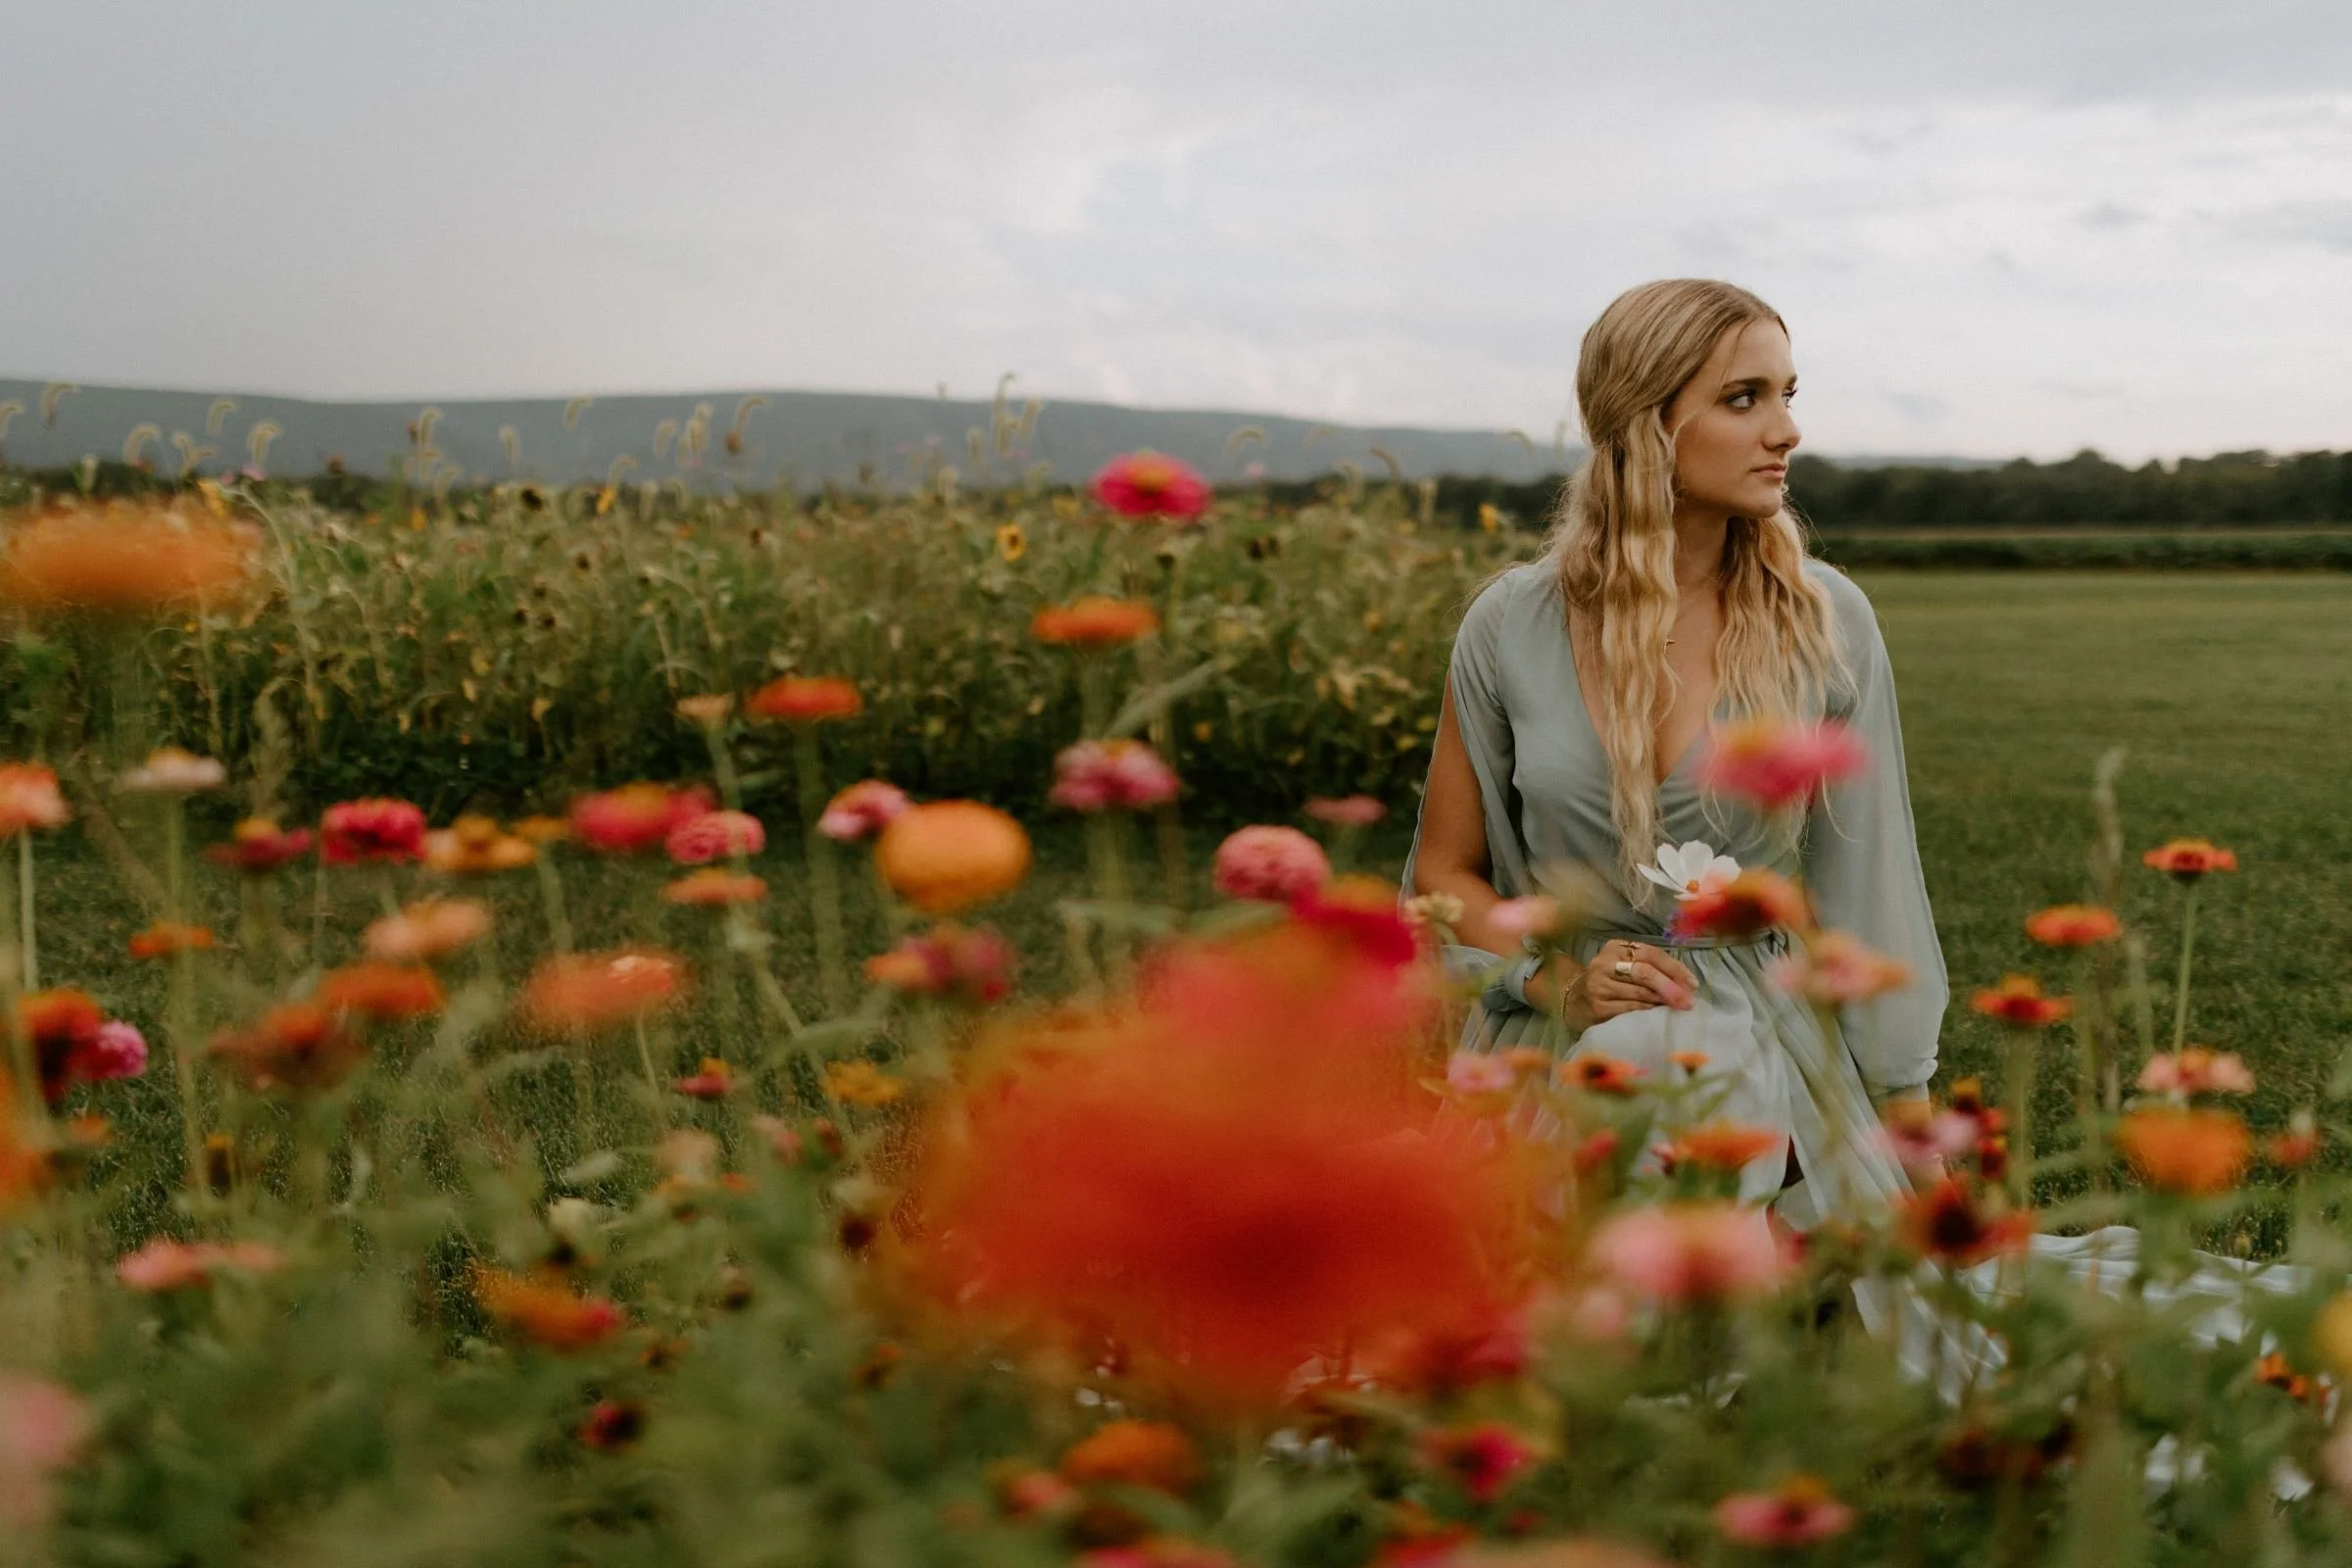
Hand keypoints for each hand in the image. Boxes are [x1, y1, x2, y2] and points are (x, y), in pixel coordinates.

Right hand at [1580, 939, 1696, 1022]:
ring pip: (1639, 993)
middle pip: (1644, 972)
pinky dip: (1647, 1012)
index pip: (1651, 954)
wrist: (1575, 1000)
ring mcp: (1598, 985)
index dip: (1675, 968)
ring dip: (1662, 1001)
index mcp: (1615, 948)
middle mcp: (1604, 963)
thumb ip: (1652, 968)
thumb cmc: (1610, 982)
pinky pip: (1630, 1009)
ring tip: (1677, 1008)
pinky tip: (1657, 1015)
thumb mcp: (1626, 966)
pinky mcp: (1597, 1006)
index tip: (1692, 984)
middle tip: (1688, 1001)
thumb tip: (1687, 984)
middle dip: (1670, 987)